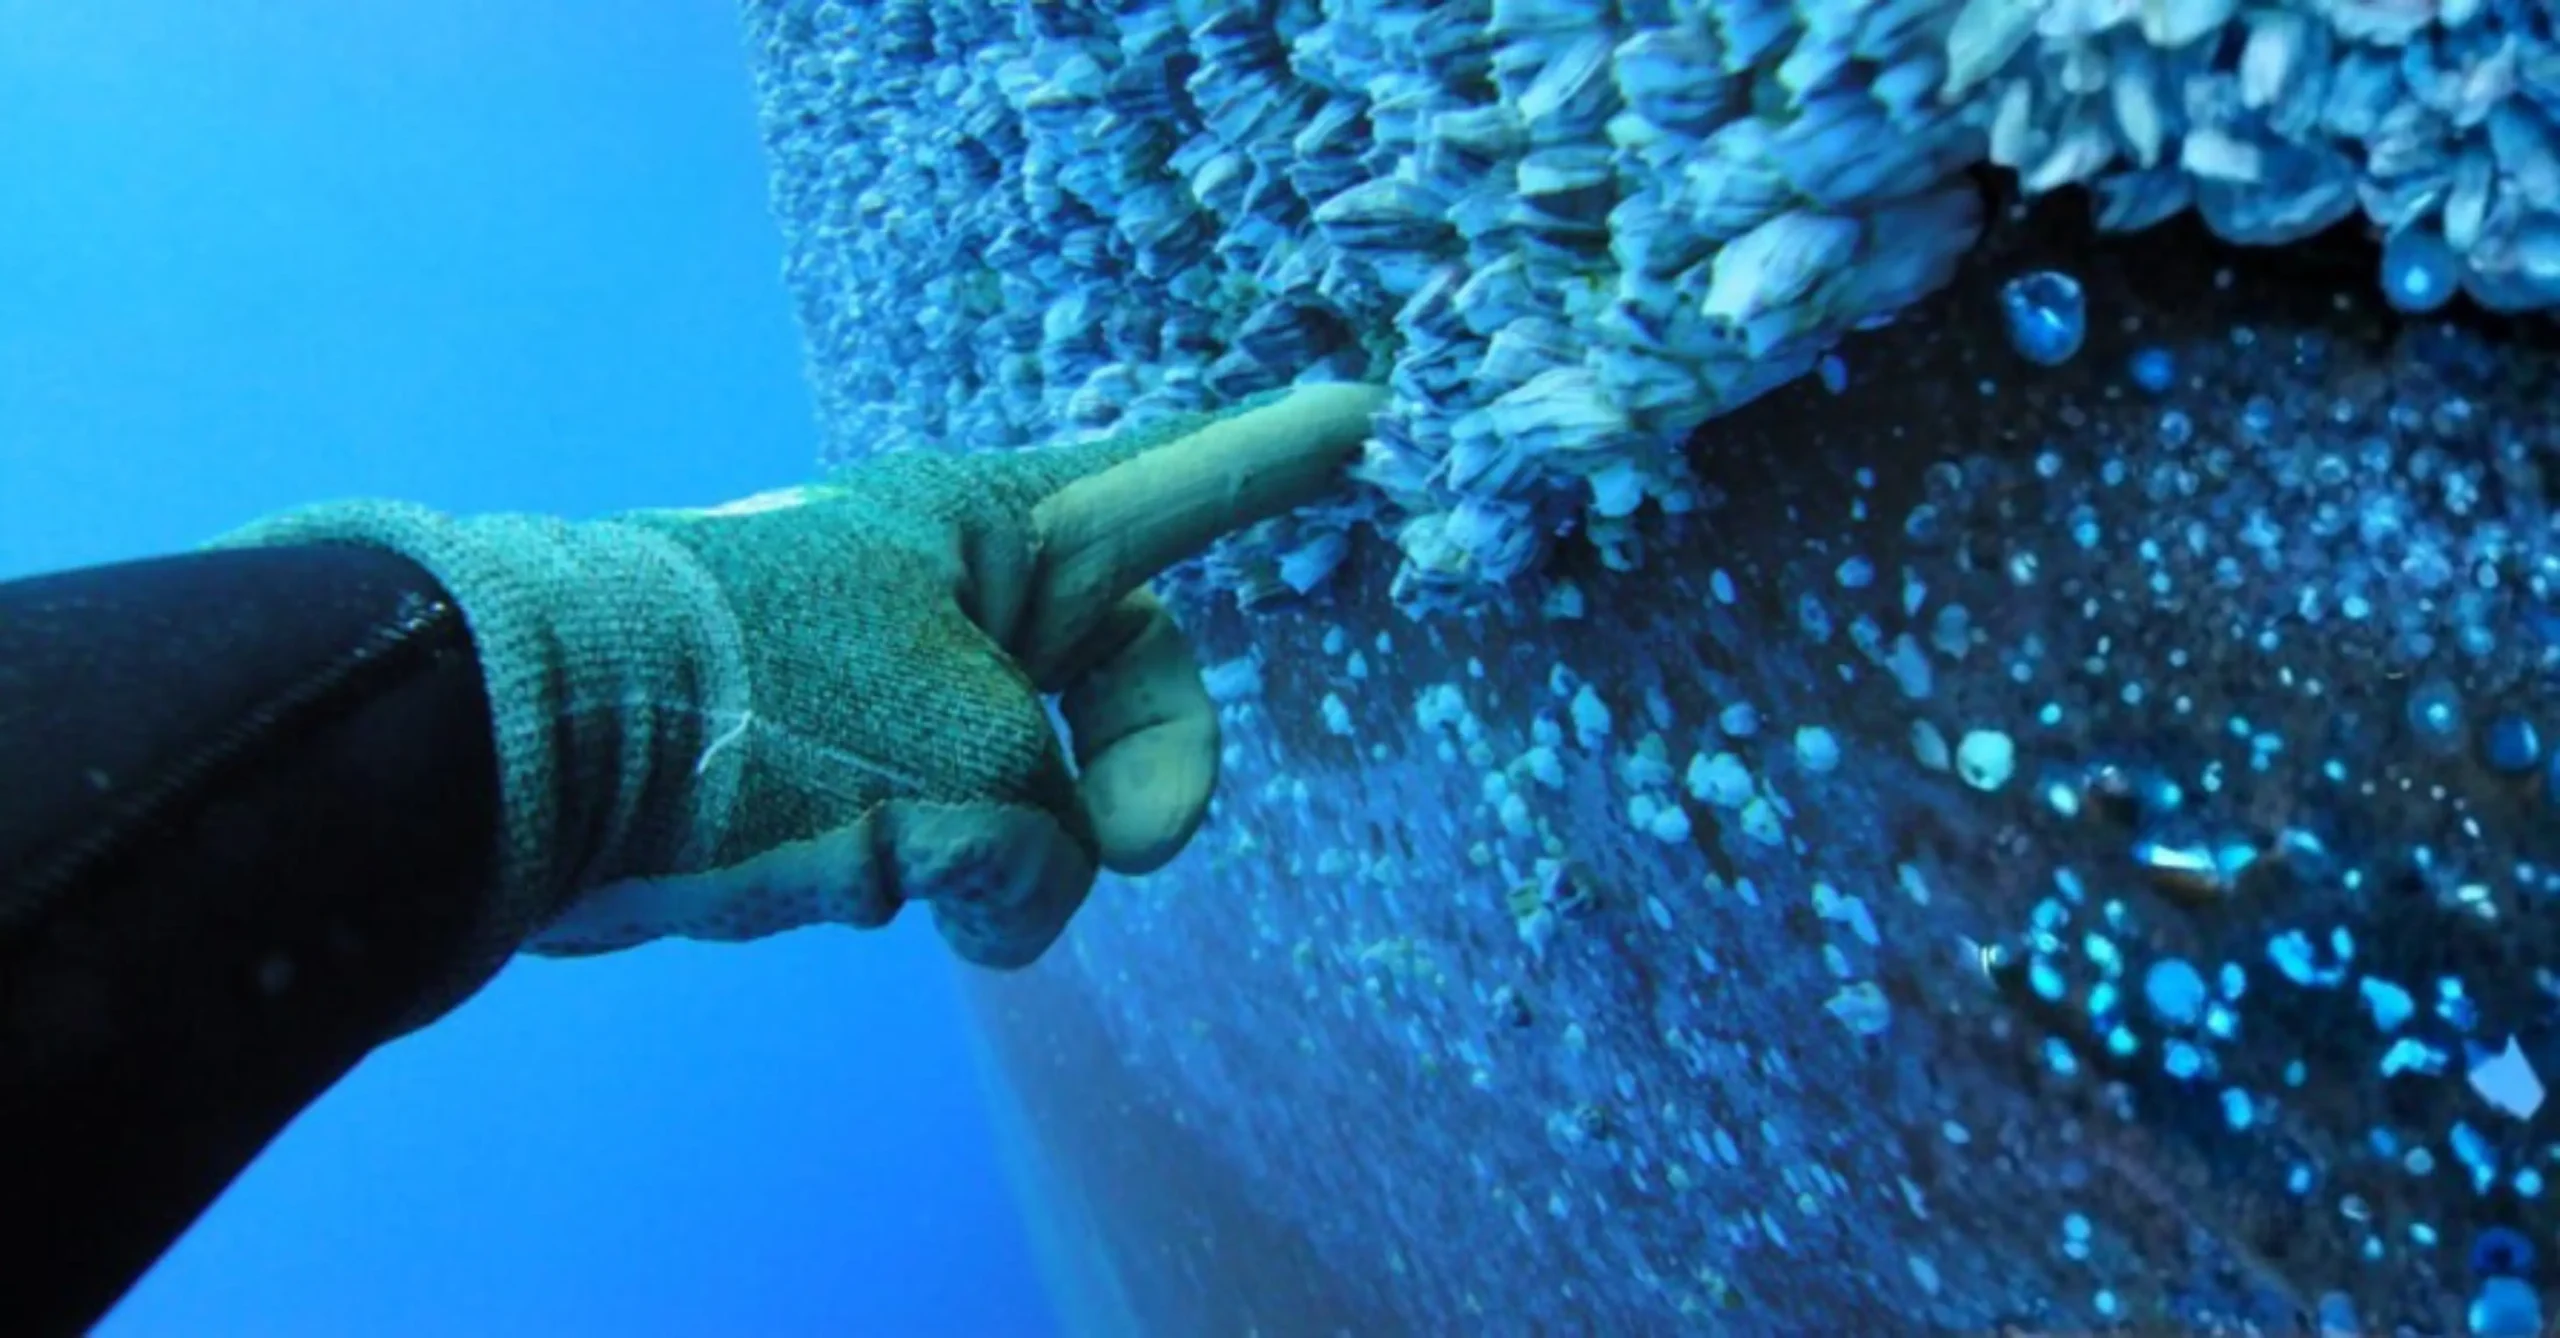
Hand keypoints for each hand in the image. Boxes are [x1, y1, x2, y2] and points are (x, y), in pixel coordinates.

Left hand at [523, 381, 1386, 967]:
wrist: (539, 754)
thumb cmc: (779, 709)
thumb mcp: (976, 767)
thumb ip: (1052, 840)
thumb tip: (1005, 902)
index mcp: (995, 529)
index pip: (1171, 487)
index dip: (1272, 463)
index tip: (1360, 412)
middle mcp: (947, 589)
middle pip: (1122, 674)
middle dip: (1146, 770)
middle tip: (1136, 850)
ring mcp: (882, 683)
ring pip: (1030, 785)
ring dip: (1016, 852)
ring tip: (938, 878)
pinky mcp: (818, 776)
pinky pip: (940, 840)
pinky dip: (932, 884)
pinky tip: (875, 894)